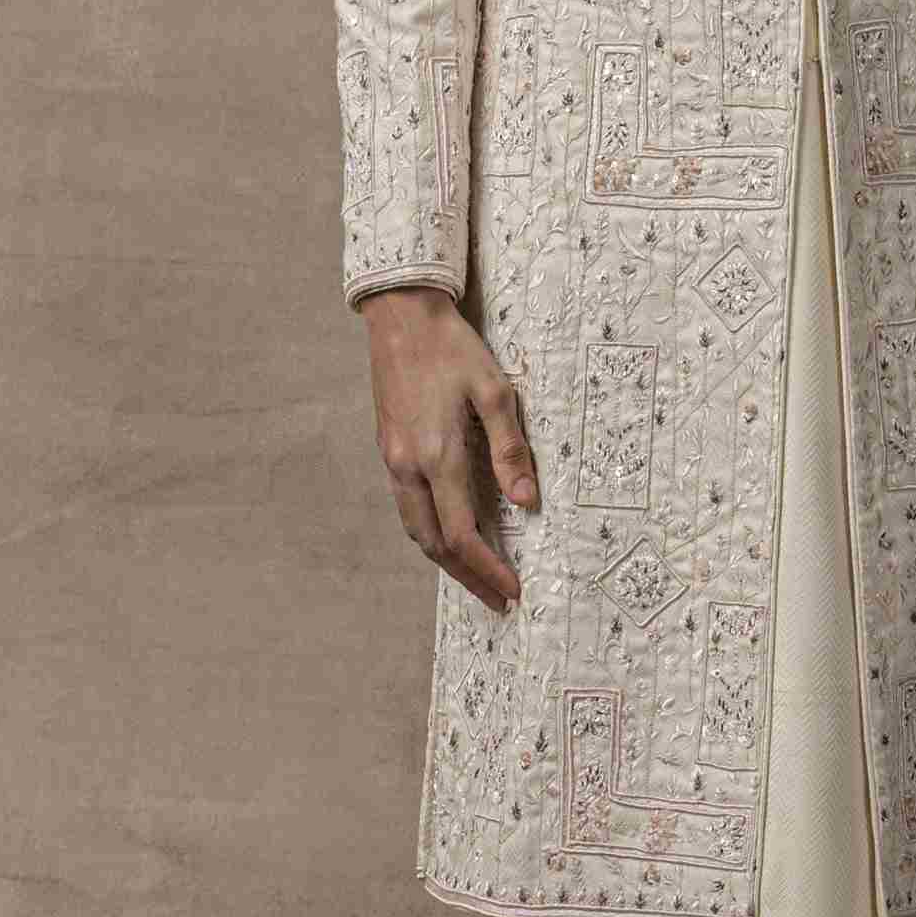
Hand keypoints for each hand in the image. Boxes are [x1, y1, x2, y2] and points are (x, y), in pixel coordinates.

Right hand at [360, 289, 538, 615]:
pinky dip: (429, 532)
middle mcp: (408, 467)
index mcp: (438, 456)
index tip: (512, 590)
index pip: (462, 534)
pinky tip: (448, 533)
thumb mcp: (495, 392)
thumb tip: (527, 503)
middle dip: (467, 576)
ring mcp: (393, 460)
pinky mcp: (388, 450)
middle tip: (496, 599)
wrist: (400, 317)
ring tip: (475, 576)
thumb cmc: (452, 349)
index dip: (487, 568)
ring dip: (445, 560)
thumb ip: (511, 450)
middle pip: (434, 544)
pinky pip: (407, 507)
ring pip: (415, 529)